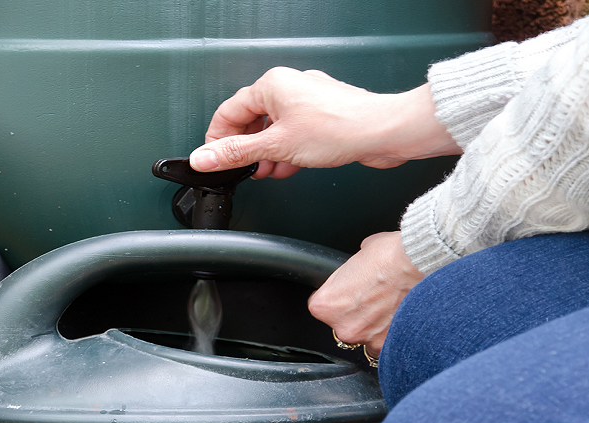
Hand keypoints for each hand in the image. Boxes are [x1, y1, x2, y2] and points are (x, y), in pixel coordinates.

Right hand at [189, 67, 459, 178]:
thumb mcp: (276, 146)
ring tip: (267, 172)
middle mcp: (290, 87)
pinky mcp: (325, 115)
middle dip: (247, 149)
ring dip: (268, 154)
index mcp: (272, 85)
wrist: (383, 132)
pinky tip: (289, 167)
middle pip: (253, 120)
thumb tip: (205, 157)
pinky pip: (296, 132)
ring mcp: (309, 100)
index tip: (214, 159)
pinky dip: (288, 150)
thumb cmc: (339, 128)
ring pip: (276, 128)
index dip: (218, 138)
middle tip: (242, 169)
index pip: (230, 111)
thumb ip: (237, 153)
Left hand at [308, 232, 424, 357]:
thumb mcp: (360, 253)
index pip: (322, 307)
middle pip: (343, 325)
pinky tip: (402, 319)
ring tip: (391, 308)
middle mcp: (344, 327)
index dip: (337, 297)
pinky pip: (387, 346)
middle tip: (374, 298)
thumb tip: (360, 268)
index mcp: (326, 305)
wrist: (422, 265)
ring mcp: (368, 340)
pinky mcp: (391, 346)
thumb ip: (353, 269)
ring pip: (365, 337)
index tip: (349, 292)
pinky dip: (393, 335)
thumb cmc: (392, 255)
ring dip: (375, 327)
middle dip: (356, 314)